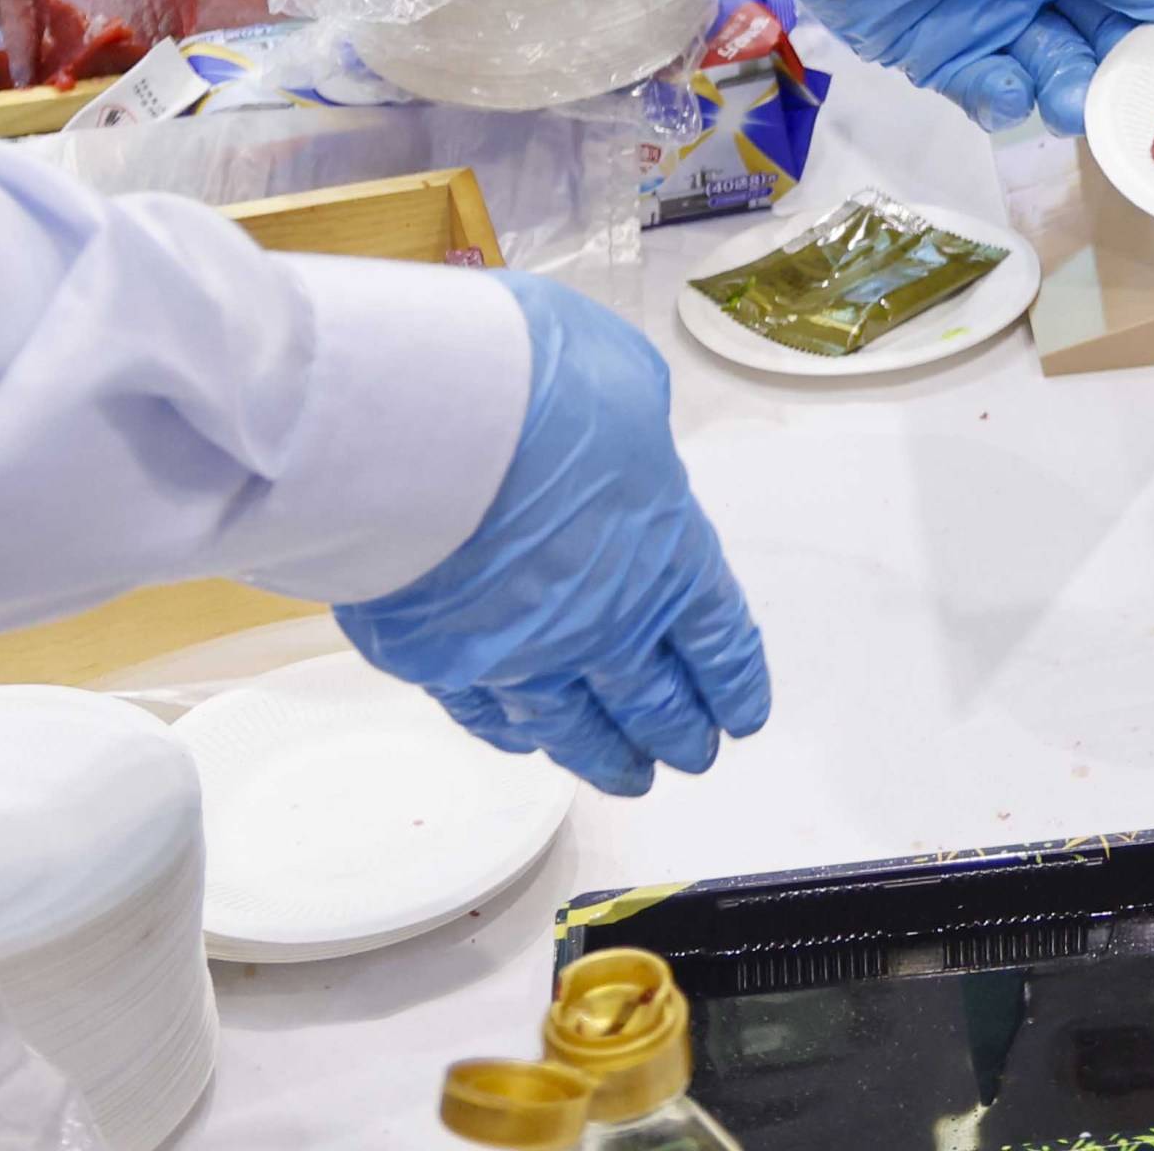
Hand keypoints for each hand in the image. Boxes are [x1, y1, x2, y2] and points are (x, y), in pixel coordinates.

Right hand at [327, 271, 774, 796]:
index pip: (716, 637)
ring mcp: (516, 651)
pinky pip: (485, 714)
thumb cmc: (526, 382)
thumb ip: (635, 430)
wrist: (414, 422)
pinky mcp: (437, 658)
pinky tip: (523, 740)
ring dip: (604, 756)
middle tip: (691, 755)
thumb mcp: (622, 376)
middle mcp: (600, 621)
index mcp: (664, 552)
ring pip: (572, 726)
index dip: (732, 682)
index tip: (740, 716)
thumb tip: (627, 441)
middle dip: (677, 730)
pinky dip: (511, 734)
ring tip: (627, 777)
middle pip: (652, 697)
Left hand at [705, 0, 1153, 128]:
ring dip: (1071, 86)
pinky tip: (1012, 90)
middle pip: (1113, 28)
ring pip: (1060, 66)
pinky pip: (992, 88)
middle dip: (1125, 60)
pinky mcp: (941, 49)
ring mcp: (996, 8)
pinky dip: (1008, 98)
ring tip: (1069, 94)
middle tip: (1132, 90)